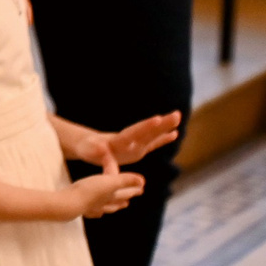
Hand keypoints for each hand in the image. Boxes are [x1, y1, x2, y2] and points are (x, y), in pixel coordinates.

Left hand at [55, 112, 180, 171]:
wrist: (88, 144)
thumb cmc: (87, 148)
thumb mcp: (89, 150)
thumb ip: (96, 150)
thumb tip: (100, 148)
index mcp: (118, 140)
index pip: (133, 133)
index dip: (145, 127)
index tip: (157, 119)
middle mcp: (129, 140)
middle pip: (147, 130)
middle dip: (161, 124)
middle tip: (177, 114)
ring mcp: (134, 143)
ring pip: (152, 134)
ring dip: (165, 127)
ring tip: (178, 117)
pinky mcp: (137, 148)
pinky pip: (152, 143)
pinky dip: (162, 139)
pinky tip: (174, 133)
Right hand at [65, 170, 145, 218]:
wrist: (69, 203)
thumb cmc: (90, 191)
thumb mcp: (109, 182)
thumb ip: (125, 180)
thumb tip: (143, 181)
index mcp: (111, 197)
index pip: (125, 193)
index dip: (133, 189)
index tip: (141, 188)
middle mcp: (103, 205)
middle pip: (116, 203)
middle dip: (122, 201)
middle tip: (127, 202)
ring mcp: (91, 209)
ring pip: (103, 209)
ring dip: (109, 208)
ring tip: (112, 208)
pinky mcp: (79, 209)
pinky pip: (89, 212)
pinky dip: (94, 212)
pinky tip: (93, 213)